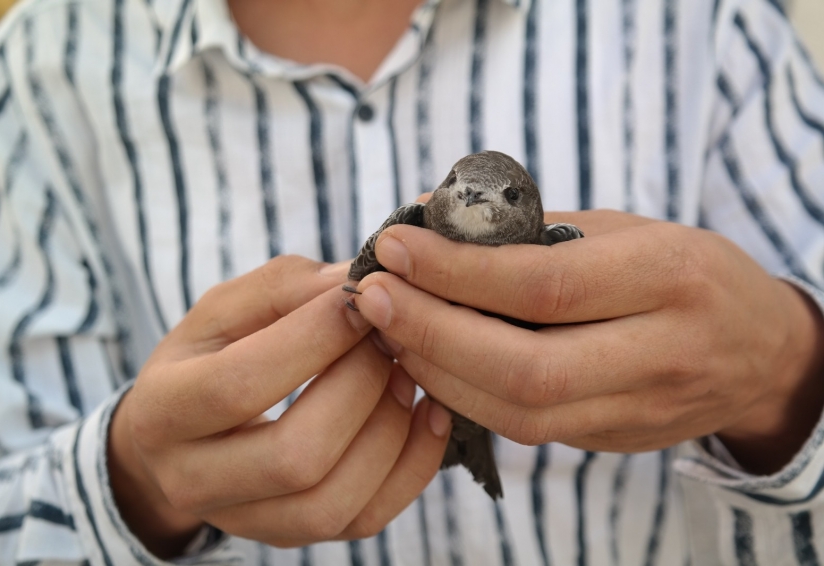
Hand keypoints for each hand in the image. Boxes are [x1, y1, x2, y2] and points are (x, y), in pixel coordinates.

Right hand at [108, 256, 451, 557]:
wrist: (181, 437)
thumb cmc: (208, 358)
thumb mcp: (225, 311)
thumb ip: (284, 290)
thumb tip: (359, 282)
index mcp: (163, 410)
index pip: (240, 383)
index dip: (315, 338)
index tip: (364, 297)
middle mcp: (192, 481)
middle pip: (296, 456)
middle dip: (360, 387)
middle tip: (389, 338)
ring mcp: (244, 520)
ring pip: (333, 502)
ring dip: (390, 431)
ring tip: (406, 375)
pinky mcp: (291, 536)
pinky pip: (364, 521)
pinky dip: (411, 467)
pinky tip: (426, 414)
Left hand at [353, 210, 823, 474]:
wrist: (761, 352)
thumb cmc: (682, 271)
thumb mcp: (625, 229)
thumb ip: (531, 228)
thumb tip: (429, 215)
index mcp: (668, 277)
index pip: (546, 285)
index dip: (458, 271)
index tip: (394, 246)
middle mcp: (660, 353)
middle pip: (527, 367)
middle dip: (432, 331)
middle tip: (369, 295)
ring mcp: (640, 409)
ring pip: (521, 412)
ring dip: (437, 371)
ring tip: (385, 329)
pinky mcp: (616, 441)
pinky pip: (528, 430)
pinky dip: (465, 398)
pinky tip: (426, 364)